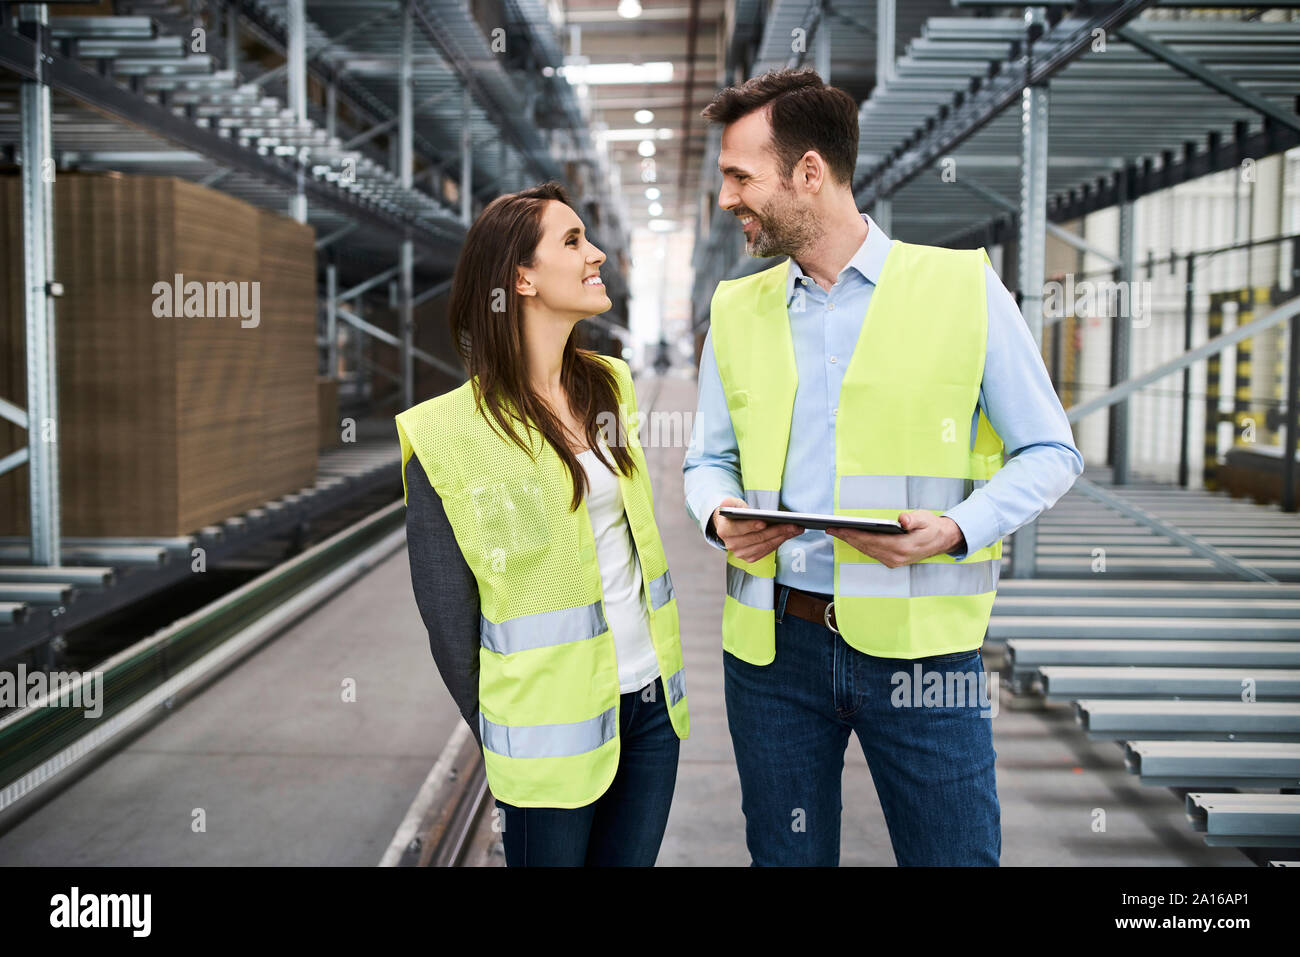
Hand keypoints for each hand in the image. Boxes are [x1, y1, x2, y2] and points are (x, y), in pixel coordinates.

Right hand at [712, 497, 802, 563]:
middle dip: (777, 530)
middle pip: (757, 538)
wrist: (730, 527)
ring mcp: (741, 553)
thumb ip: (730, 502)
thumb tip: (732, 505)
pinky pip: (767, 550)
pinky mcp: (750, 558)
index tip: (764, 522)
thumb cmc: (734, 513)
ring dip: (782, 537)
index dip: (751, 526)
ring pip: (765, 545)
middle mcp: (731, 545)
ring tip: (796, 528)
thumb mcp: (730, 504)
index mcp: (724, 530)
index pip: (739, 529)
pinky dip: (779, 542)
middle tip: (792, 524)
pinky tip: (789, 534)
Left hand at [826, 511, 963, 567]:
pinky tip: (850, 537)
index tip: (840, 528)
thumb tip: (903, 520)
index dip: (854, 534)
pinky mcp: (891, 561)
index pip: (872, 540)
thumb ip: (914, 519)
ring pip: (866, 550)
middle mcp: (895, 557)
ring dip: (850, 541)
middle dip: (847, 537)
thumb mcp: (925, 519)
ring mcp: (893, 561)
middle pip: (865, 546)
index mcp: (902, 547)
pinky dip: (859, 544)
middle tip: (831, 528)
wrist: (941, 541)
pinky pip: (870, 552)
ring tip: (836, 532)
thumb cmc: (931, 528)